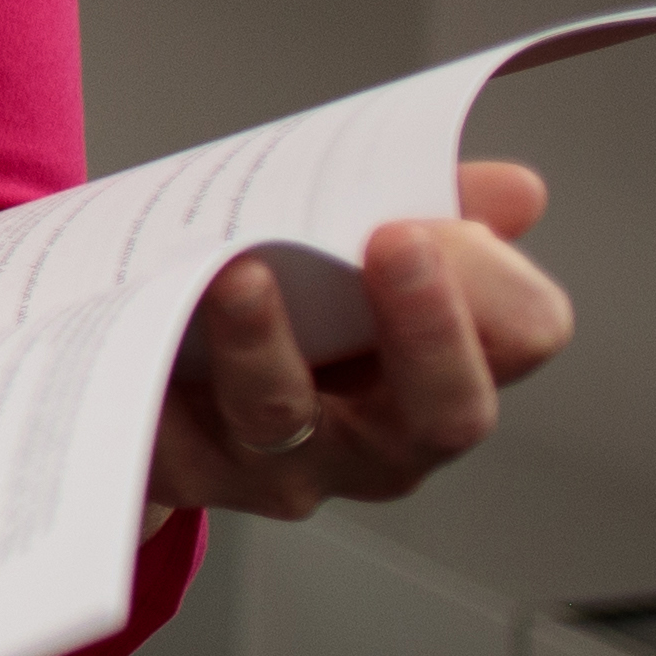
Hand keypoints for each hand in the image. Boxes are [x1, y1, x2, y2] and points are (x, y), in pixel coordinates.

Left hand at [154, 162, 569, 520]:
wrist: (154, 368)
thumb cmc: (283, 307)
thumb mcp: (353, 244)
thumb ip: (430, 204)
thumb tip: (515, 192)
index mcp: (439, 376)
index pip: (517, 339)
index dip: (492, 290)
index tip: (432, 225)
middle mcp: (374, 442)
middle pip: (439, 414)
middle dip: (429, 331)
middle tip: (398, 239)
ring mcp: (273, 462)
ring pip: (281, 415)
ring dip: (264, 342)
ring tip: (238, 271)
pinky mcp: (174, 463)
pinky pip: (164, 429)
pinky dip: (150, 372)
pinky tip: (137, 316)